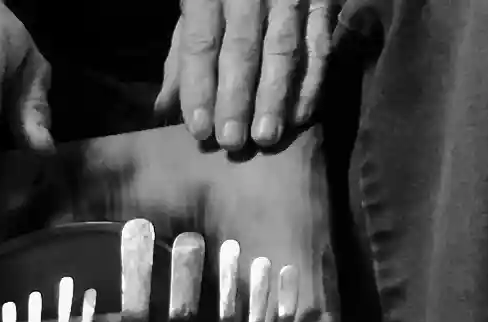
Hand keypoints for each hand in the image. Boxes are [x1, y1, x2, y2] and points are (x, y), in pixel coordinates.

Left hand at [155, 0, 334, 150]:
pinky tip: (298, 118)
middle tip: (232, 142)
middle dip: (236, 99)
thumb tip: (164, 108)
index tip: (199, 130)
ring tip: (265, 138)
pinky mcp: (323, 3)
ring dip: (274, 98)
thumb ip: (182, 57)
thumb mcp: (196, 12)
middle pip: (241, 49)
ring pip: (282, 50)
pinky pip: (319, 47)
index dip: (199, 87)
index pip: (200, 43)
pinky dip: (310, 84)